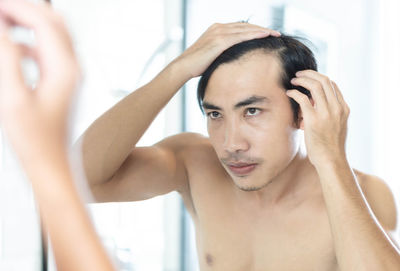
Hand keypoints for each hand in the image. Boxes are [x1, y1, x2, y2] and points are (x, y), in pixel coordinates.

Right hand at [0, 0, 80, 167]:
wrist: (52, 163)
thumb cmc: (35, 140)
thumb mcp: (13, 99)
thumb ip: (7, 59)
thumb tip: (2, 29)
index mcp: (64, 69)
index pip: (43, 22)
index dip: (16, 7)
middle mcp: (72, 68)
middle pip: (53, 23)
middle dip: (24, 10)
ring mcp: (70, 75)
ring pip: (52, 36)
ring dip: (27, 23)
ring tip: (1, 22)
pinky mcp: (63, 83)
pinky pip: (48, 52)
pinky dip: (29, 41)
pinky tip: (12, 48)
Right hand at [174, 22, 279, 78]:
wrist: (183, 67)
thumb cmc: (196, 66)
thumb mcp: (212, 56)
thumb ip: (222, 53)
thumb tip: (233, 61)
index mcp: (217, 29)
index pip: (240, 27)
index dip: (254, 30)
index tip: (266, 34)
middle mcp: (218, 27)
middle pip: (245, 26)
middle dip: (261, 28)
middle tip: (275, 33)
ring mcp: (219, 33)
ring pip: (245, 29)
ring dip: (261, 30)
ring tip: (274, 33)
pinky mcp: (219, 41)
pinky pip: (241, 36)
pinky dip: (254, 34)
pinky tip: (264, 35)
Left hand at [286, 70, 349, 166]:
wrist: (331, 161)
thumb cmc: (330, 147)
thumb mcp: (336, 127)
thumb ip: (329, 114)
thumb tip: (313, 103)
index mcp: (344, 109)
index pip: (332, 85)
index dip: (319, 78)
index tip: (309, 77)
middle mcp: (337, 108)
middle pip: (324, 81)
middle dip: (309, 74)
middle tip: (298, 74)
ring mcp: (326, 113)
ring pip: (314, 86)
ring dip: (302, 80)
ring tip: (293, 81)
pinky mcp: (313, 120)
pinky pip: (302, 99)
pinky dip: (294, 93)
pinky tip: (289, 93)